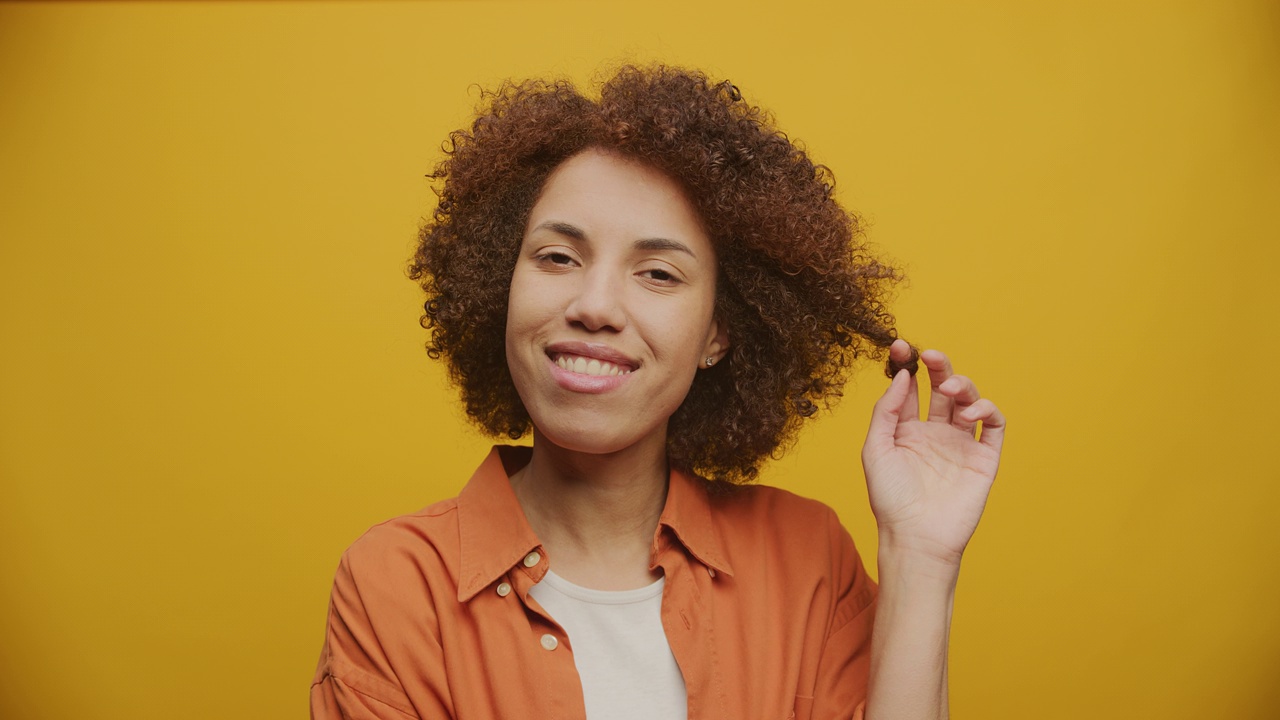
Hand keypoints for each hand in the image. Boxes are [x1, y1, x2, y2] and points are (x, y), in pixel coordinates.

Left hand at [861, 340, 1005, 568]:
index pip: (910, 388)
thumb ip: (886, 411)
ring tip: (951, 391)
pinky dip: (987, 410)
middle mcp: (935, 433)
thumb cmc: (891, 499)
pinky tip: (969, 414)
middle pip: (942, 388)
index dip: (906, 364)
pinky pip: (995, 425)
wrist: (917, 537)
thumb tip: (904, 376)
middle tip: (931, 356)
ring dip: (963, 386)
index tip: (900, 346)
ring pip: (970, 400)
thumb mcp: (876, 449)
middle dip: (939, 366)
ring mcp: (961, 444)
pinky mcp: (984, 458)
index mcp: (906, 430)